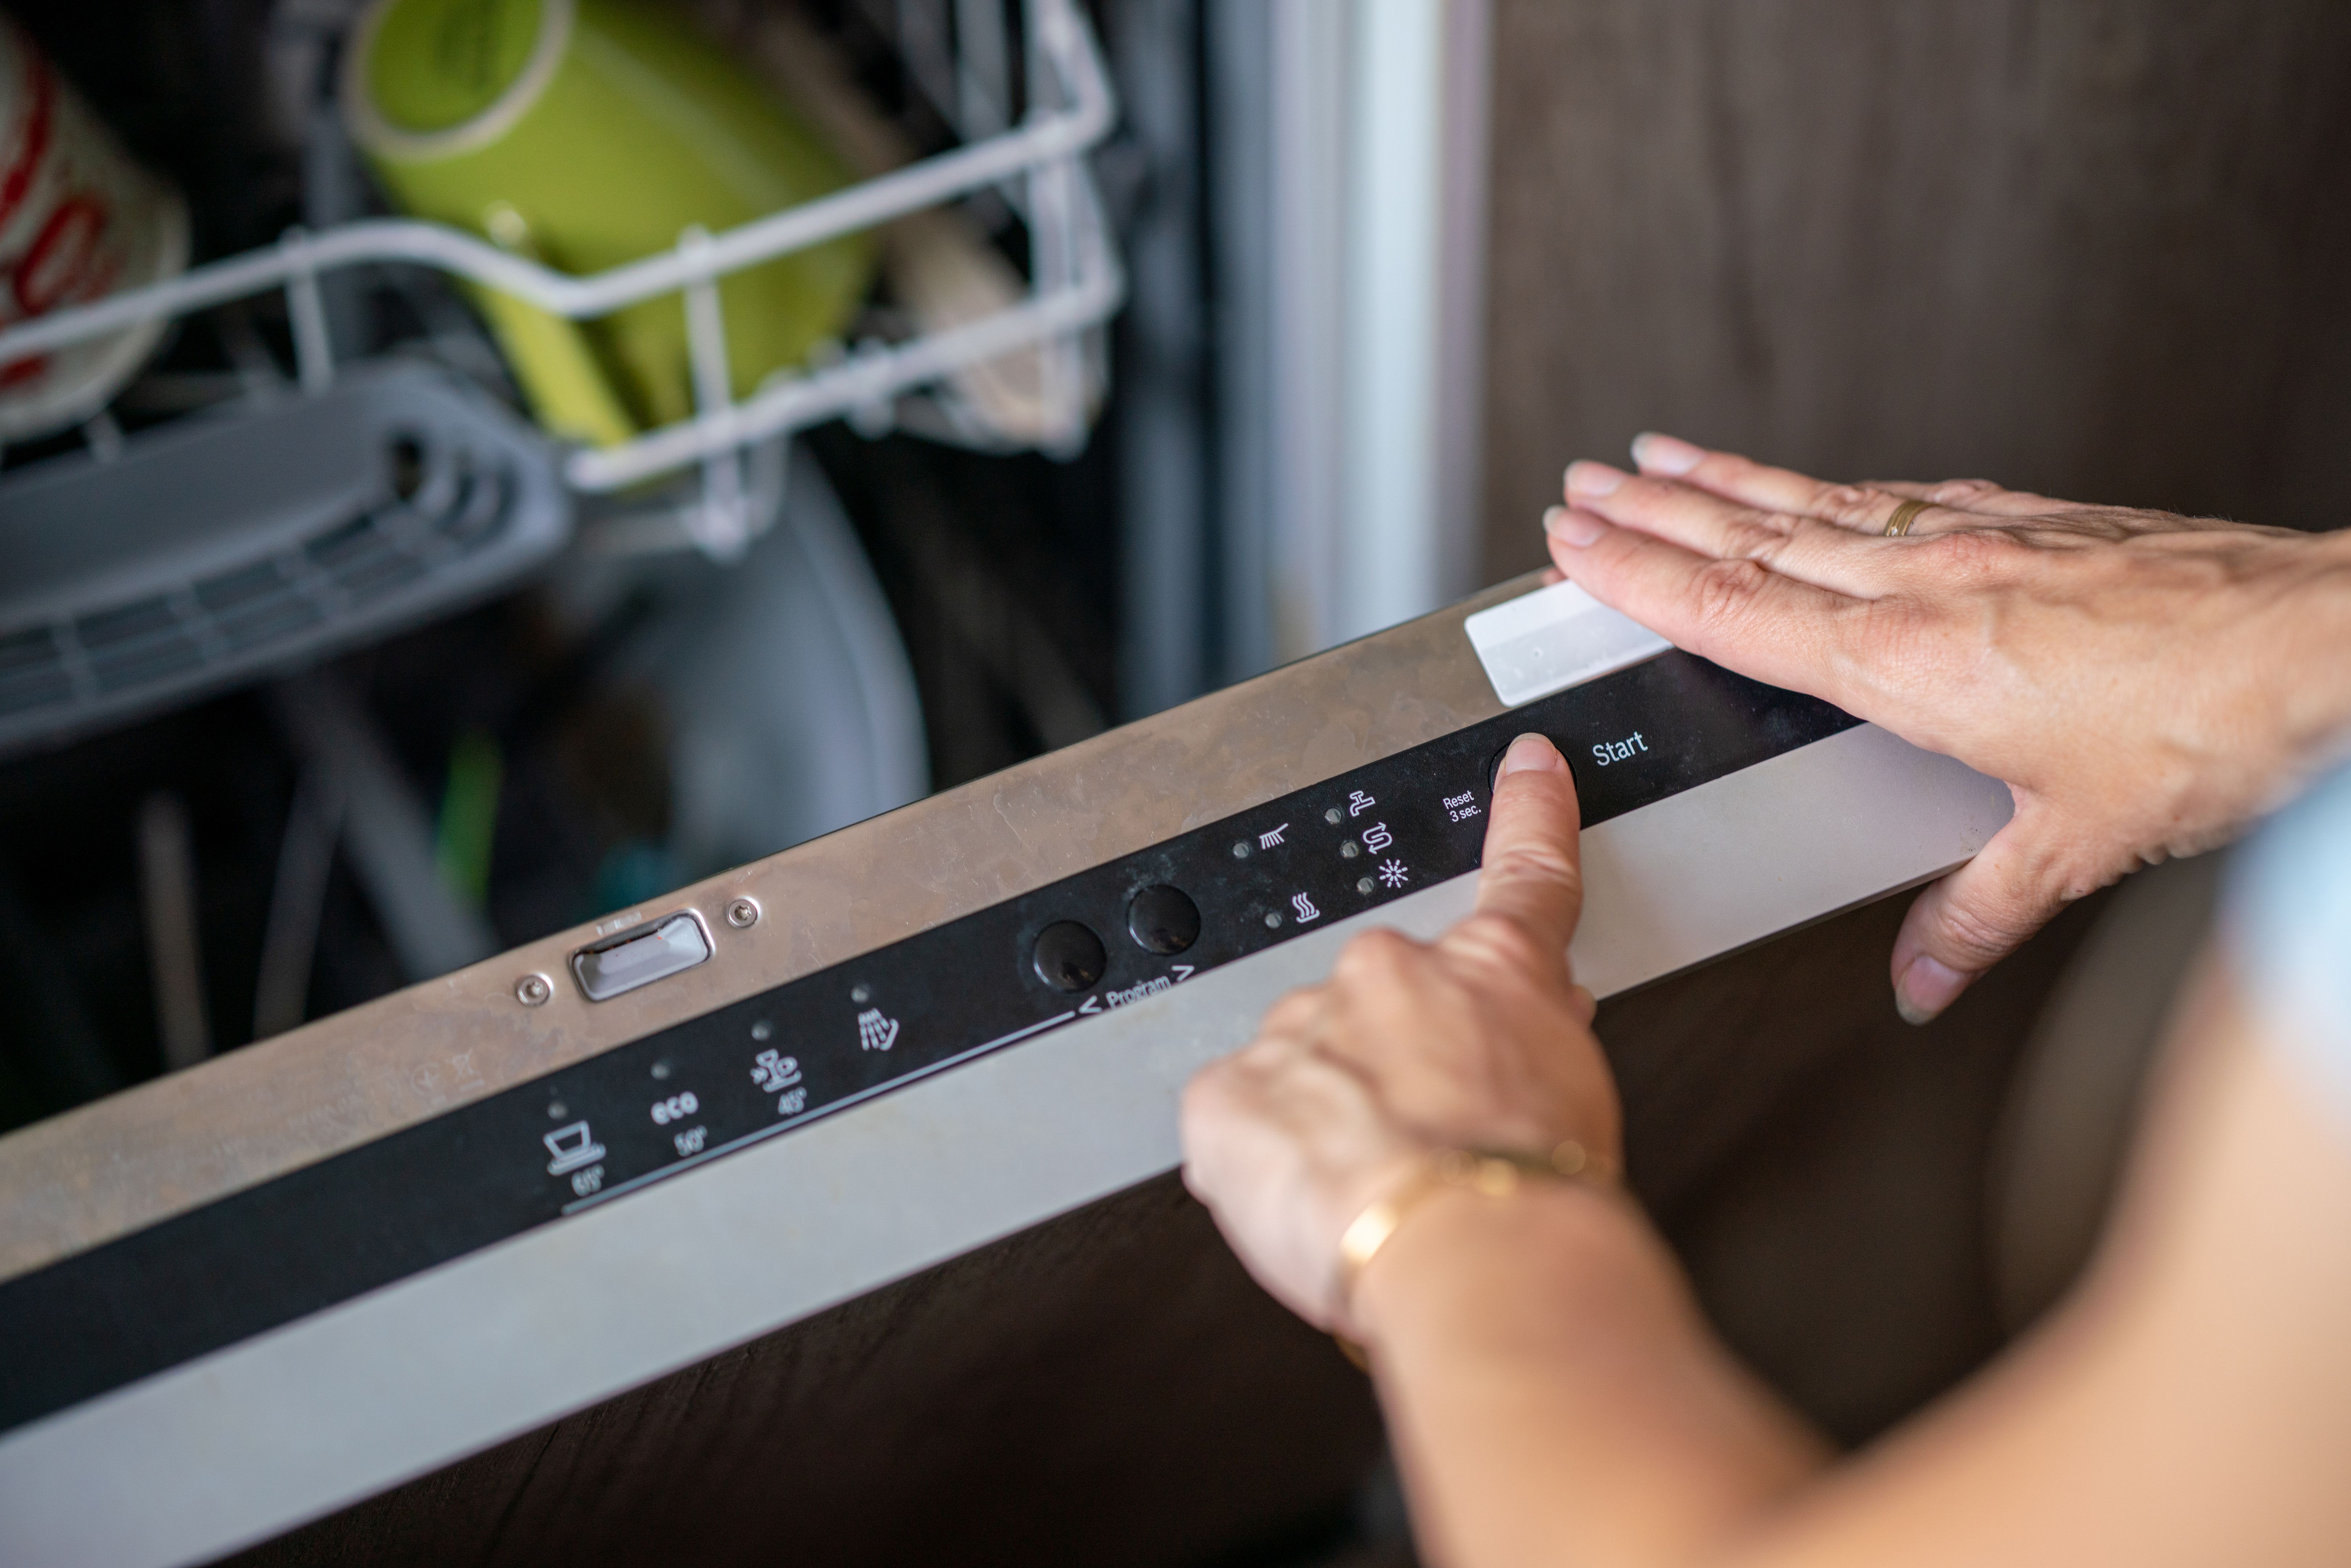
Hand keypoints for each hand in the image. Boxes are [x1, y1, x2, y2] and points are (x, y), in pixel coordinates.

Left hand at [1179, 734, 1618, 1334]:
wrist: (1473, 1248)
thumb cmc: (1533, 1191)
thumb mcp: (1576, 1102)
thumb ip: (1532, 1051)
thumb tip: (1515, 1049)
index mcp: (1488, 972)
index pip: (1520, 876)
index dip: (1527, 814)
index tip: (1526, 768)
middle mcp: (1385, 976)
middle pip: (1381, 1007)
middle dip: (1392, 1066)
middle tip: (1426, 1146)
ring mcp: (1301, 1028)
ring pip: (1303, 1070)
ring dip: (1327, 1123)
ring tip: (1374, 1197)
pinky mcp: (1226, 1094)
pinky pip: (1236, 1126)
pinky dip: (1263, 1168)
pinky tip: (1308, 1205)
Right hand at [1545, 433, 2350, 1021]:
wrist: (2326, 642)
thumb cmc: (2214, 728)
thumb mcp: (2080, 845)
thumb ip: (1980, 910)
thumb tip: (1924, 976)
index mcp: (1910, 665)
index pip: (1738, 609)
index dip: (1644, 576)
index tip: (1577, 544)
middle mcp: (1930, 587)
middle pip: (1755, 538)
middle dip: (1653, 511)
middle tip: (1583, 483)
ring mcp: (1981, 542)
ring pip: (1818, 503)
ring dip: (1727, 480)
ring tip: (1662, 455)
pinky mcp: (2035, 521)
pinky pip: (1900, 496)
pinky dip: (1836, 486)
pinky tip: (1823, 482)